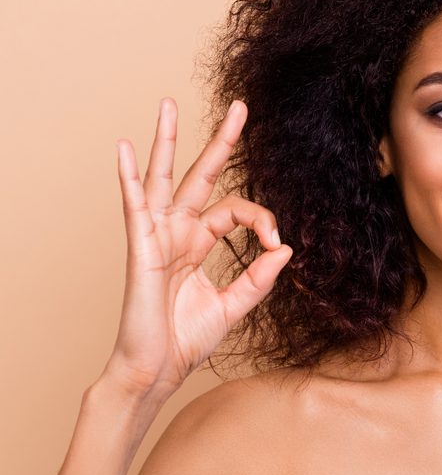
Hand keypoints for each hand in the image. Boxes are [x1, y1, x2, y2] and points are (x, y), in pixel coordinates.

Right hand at [101, 98, 291, 400]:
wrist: (158, 370)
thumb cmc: (186, 340)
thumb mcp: (234, 306)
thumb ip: (258, 278)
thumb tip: (285, 248)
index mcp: (199, 244)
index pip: (235, 210)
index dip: (261, 218)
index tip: (275, 242)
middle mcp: (178, 232)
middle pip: (202, 176)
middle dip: (222, 142)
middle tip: (241, 108)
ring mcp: (157, 236)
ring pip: (165, 179)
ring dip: (167, 141)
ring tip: (168, 104)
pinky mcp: (140, 247)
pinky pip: (135, 205)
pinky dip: (128, 177)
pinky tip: (123, 147)